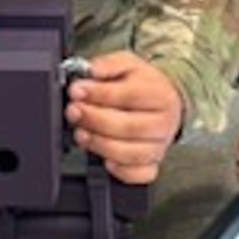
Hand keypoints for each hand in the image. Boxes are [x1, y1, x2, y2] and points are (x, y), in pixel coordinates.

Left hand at [66, 52, 184, 185]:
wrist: (165, 102)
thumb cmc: (143, 85)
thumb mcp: (127, 64)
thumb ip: (108, 64)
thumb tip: (89, 71)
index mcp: (160, 94)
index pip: (129, 96)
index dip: (99, 94)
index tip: (77, 90)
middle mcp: (164, 123)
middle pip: (128, 127)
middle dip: (94, 120)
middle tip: (74, 111)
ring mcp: (159, 146)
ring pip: (129, 154)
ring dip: (99, 145)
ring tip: (81, 133)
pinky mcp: (153, 164)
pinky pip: (137, 174)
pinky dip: (119, 170)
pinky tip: (105, 159)